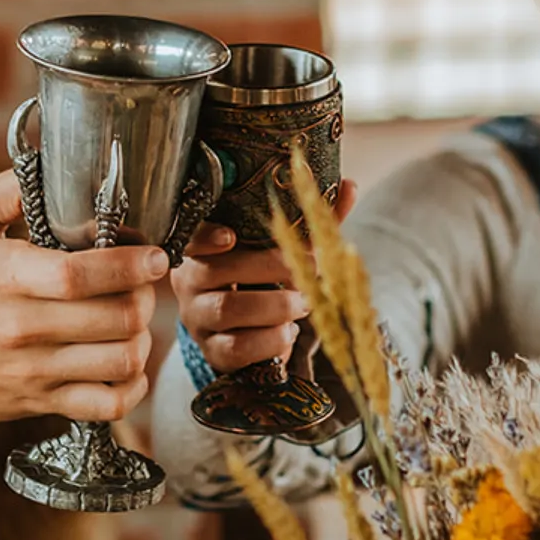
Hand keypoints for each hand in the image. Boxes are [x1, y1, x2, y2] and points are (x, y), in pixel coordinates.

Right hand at [0, 171, 165, 424]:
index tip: (155, 256)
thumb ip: (12, 190)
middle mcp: (22, 328)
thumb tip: (57, 164)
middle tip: (143, 284)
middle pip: (114, 318)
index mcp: (8, 277)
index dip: (128, 265)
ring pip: (121, 360)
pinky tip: (127, 365)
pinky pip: (107, 405)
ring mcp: (33, 371)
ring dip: (141, 338)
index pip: (79, 275)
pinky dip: (131, 387)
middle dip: (144, 297)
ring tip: (133, 322)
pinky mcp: (39, 402)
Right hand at [170, 179, 357, 373]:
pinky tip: (289, 332)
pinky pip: (237, 347)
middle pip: (216, 271)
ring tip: (304, 303)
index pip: (191, 238)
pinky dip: (270, 340)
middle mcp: (190, 283)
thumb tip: (348, 188)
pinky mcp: (212, 352)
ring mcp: (197, 319)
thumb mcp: (285, 251)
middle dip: (269, 269)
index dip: (206, 236)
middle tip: (310, 269)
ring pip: (227, 309)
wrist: (249, 333)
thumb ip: (311, 223)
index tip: (231, 237)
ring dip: (275, 306)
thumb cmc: (265, 281)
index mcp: (203, 251)